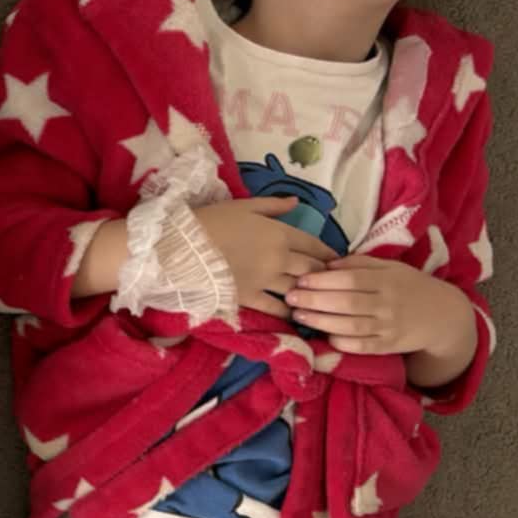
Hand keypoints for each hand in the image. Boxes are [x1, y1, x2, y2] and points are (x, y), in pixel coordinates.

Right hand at [195, 196, 338, 314]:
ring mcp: (266, 280)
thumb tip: (296, 202)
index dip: (327, 253)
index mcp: (279, 233)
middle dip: (324, 275)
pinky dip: (288, 313)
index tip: (336, 260)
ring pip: (298, 289)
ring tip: (316, 300)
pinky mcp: (250, 298)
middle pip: (312, 269)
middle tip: (332, 282)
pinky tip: (294, 316)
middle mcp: (279, 258)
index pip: (313, 244)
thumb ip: (272, 205)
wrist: (180, 247)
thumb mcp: (243, 206)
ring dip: (309, 295)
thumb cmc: (210, 220)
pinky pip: (276, 309)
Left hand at [286, 255, 476, 359]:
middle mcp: (388, 303)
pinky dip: (342, 343)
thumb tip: (327, 263)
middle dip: (315, 300)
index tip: (300, 279)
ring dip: (322, 322)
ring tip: (298, 316)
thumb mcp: (390, 267)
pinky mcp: (389, 347)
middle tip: (290, 297)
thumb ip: (360, 263)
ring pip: (351, 326)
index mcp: (387, 280)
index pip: (351, 279)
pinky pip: (363, 347)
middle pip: (347, 303)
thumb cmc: (408, 286)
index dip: (323, 280)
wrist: (442, 316)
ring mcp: (389, 327)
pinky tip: (324, 337)